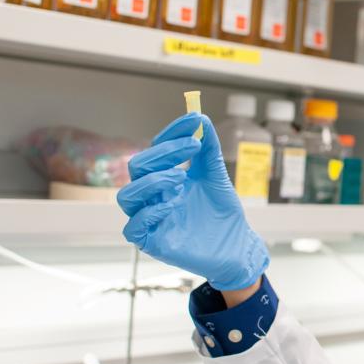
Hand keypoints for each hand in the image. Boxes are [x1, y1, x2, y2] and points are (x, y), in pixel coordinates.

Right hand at [117, 112, 268, 289]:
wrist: (237, 245)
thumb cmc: (223, 212)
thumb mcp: (216, 175)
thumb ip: (208, 149)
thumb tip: (201, 118)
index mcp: (165, 177)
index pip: (156, 148)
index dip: (172, 133)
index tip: (194, 122)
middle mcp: (153, 196)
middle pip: (137, 166)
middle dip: (163, 152)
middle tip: (193, 147)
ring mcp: (151, 218)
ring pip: (126, 196)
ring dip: (152, 181)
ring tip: (181, 177)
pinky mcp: (153, 242)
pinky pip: (133, 227)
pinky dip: (149, 212)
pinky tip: (173, 204)